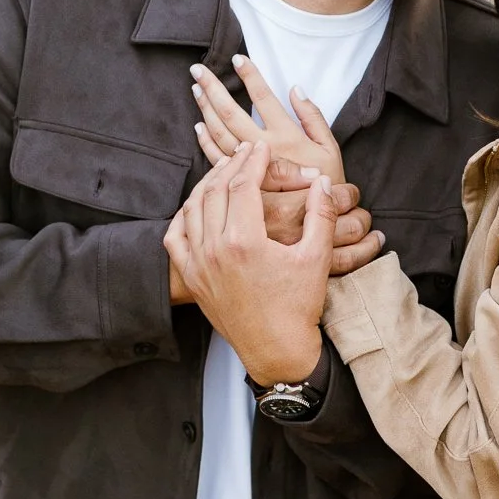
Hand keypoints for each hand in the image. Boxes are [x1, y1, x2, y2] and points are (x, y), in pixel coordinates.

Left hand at [170, 166, 381, 302]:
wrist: (277, 350)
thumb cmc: (298, 308)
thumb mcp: (316, 258)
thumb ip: (321, 215)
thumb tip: (322, 183)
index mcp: (243, 241)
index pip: (243, 185)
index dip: (253, 161)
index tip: (262, 148)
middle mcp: (214, 250)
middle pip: (215, 190)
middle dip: (231, 166)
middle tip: (245, 153)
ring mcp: (198, 265)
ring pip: (193, 208)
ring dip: (208, 184)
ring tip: (225, 171)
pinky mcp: (192, 279)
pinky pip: (176, 237)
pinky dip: (184, 215)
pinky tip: (197, 205)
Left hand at [190, 55, 344, 183]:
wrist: (315, 234)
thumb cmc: (329, 189)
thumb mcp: (331, 151)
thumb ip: (315, 119)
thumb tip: (295, 89)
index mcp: (287, 140)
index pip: (264, 99)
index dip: (250, 77)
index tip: (237, 59)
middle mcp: (264, 154)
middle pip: (231, 115)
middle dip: (214, 89)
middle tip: (199, 70)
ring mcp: (247, 168)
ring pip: (219, 135)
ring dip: (206, 110)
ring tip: (197, 89)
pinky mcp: (238, 184)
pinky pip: (216, 161)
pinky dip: (206, 142)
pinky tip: (201, 127)